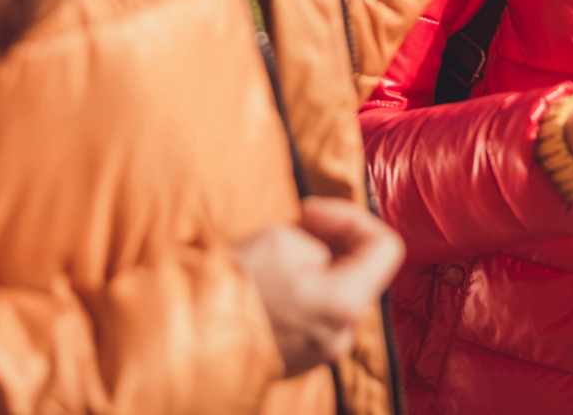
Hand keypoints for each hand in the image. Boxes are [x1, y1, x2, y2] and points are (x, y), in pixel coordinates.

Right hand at [230, 197, 404, 375]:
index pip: (385, 247)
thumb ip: (321, 240)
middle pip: (360, 272)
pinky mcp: (299, 359)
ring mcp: (321, 353)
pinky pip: (315, 315)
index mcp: (346, 303)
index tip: (314, 212)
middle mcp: (341, 335)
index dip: (353, 218)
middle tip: (295, 226)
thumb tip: (323, 250)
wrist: (187, 334)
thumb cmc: (234, 283)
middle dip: (332, 241)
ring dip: (314, 266)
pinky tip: (271, 282)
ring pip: (336, 293)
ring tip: (276, 255)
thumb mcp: (282, 237)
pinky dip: (302, 291)